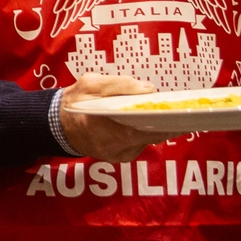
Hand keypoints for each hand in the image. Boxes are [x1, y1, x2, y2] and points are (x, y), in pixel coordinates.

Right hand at [60, 74, 175, 162]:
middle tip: (181, 110)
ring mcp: (118, 155)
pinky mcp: (121, 157)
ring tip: (168, 112)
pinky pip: (141, 143)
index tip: (179, 113)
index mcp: (103, 127)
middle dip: (165, 122)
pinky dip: (147, 131)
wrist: (59, 125)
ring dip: (157, 126)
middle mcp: (113, 147)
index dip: (162, 123)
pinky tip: (151, 120)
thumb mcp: (90, 83)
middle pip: (149, 136)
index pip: (140, 130)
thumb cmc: (75, 102)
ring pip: (147, 140)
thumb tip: (148, 89)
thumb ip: (119, 84)